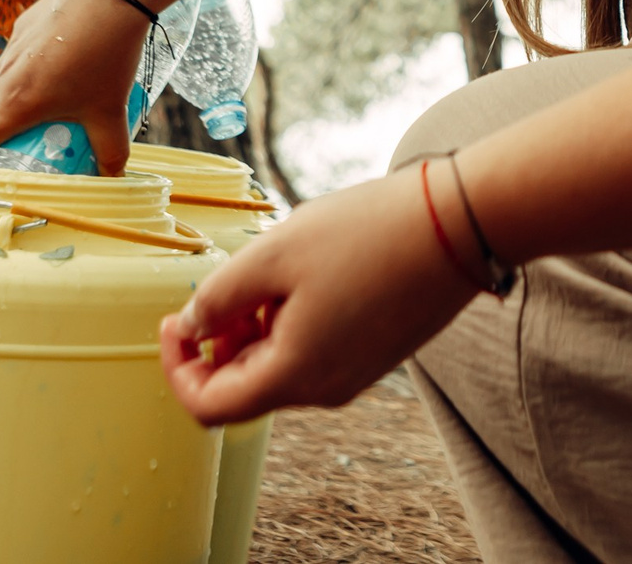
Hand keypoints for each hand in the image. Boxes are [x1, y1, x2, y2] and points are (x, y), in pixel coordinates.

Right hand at [0, 0, 149, 171]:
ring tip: (24, 109)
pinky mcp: (25, 24)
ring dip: (0, 99)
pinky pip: (13, 54)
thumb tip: (112, 178)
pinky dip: (19, 69)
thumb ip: (111, 151)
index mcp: (19, 102)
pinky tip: (48, 69)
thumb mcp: (110, 112)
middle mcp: (8, 74)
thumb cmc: (108, 58)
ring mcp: (14, 46)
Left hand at [162, 166, 480, 425]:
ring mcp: (354, 374)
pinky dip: (289, 325)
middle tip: (221, 286)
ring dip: (254, 330)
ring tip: (267, 270)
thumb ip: (218, 298)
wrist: (458, 224)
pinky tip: (302, 275)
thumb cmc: (365, 235)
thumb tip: (189, 328)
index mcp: (295, 376)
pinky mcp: (375, 353)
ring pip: (279, 368)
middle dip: (217, 343)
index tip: (173, 319)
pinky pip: (313, 353)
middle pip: (244, 389)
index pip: (209, 407)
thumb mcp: (272, 255)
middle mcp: (324, 390)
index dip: (177, 367)